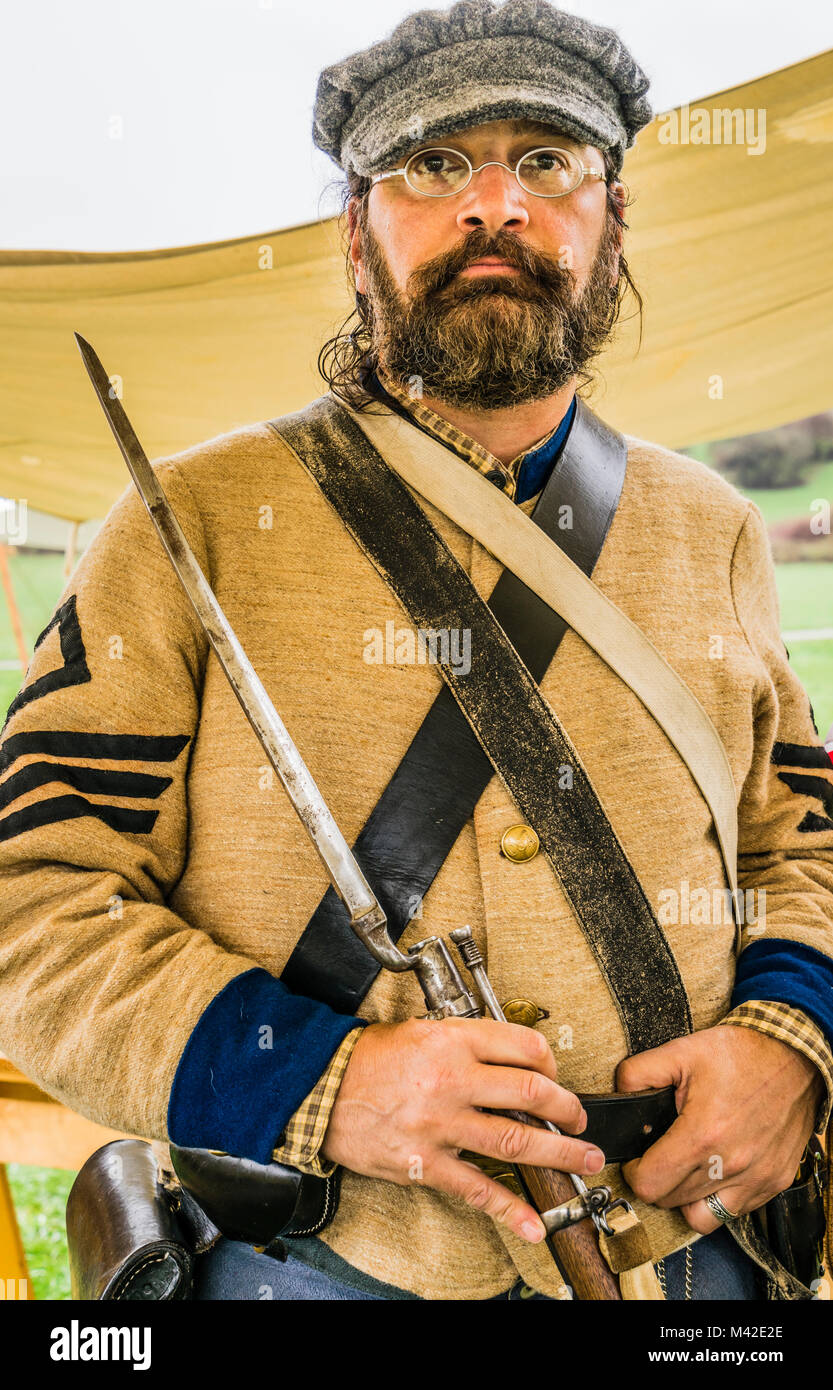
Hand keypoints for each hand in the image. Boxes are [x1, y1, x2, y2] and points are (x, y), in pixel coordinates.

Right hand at [321, 1016, 606, 1242]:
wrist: (320, 1088)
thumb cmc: (367, 1059)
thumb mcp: (420, 1030)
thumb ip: (464, 1042)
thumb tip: (507, 1058)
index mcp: (453, 1042)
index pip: (523, 1046)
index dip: (551, 1063)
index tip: (556, 1077)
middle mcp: (452, 1080)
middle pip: (531, 1094)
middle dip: (568, 1109)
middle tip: (580, 1121)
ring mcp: (441, 1125)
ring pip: (515, 1141)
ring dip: (558, 1154)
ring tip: (584, 1160)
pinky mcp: (425, 1163)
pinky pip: (476, 1189)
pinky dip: (509, 1209)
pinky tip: (532, 1224)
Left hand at [616, 1025, 822, 1232]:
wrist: (793, 1057)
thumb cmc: (740, 1054)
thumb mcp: (681, 1052)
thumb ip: (639, 1073)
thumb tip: (619, 1094)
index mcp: (702, 1135)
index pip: (650, 1185)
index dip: (634, 1173)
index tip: (637, 1160)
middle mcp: (730, 1164)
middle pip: (671, 1201)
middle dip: (656, 1181)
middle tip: (659, 1157)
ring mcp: (755, 1178)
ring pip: (701, 1216)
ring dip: (685, 1197)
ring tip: (684, 1169)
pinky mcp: (773, 1182)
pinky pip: (734, 1211)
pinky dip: (717, 1199)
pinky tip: (714, 1172)